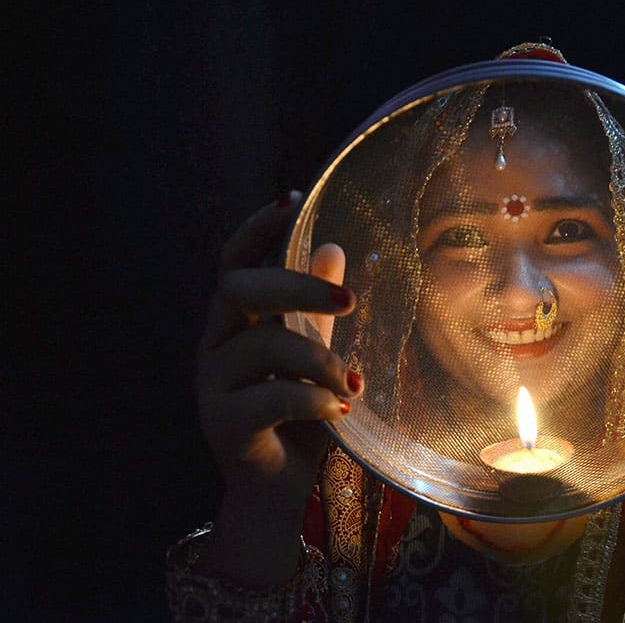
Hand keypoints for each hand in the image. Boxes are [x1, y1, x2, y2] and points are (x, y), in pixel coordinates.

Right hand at [195, 191, 360, 582]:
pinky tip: (341, 409)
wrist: (276, 487)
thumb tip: (334, 247)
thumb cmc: (296, 416)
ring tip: (350, 383)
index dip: (258, 227)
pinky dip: (315, 400)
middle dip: (297, 286)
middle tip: (348, 300)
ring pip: (264, 346)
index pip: (233, 260)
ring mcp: (212, 386)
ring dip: (319, 359)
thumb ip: (316, 311)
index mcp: (233, 322)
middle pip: (240, 289)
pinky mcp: (225, 426)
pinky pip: (272, 399)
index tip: (294, 198)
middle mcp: (214, 346)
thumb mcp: (310, 356)